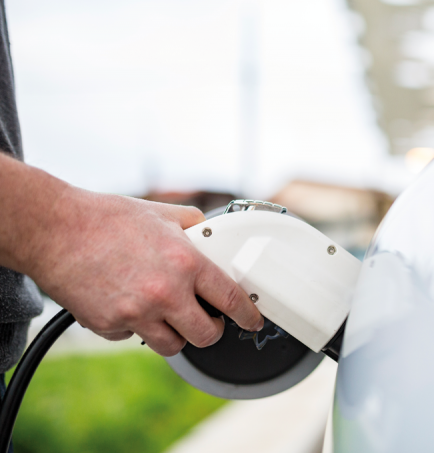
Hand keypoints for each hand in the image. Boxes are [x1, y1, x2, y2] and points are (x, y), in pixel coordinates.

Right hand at [23, 187, 263, 355]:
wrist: (55, 230)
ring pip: (173, 346)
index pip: (231, 300)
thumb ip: (196, 228)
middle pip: (207, 335)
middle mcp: (165, 292)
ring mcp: (136, 313)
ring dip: (175, 334)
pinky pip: (133, 337)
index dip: (247, 315)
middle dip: (211, 330)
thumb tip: (215, 238)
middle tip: (207, 320)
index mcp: (186, 263)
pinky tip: (127, 303)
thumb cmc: (108, 219)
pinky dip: (135, 327)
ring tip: (165, 312)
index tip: (252, 322)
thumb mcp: (165, 214)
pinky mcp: (109, 326)